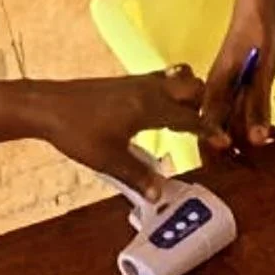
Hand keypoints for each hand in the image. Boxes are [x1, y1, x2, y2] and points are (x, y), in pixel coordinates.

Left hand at [30, 68, 212, 201]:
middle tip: (209, 126)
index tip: (226, 140)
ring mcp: (141, 81)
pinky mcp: (130, 81)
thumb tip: (160, 195)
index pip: (190, 118)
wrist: (49, 106)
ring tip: (192, 116)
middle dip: (206, 105)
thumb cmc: (79, 132)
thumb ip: (137, 176)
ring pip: (180, 79)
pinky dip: (175, 89)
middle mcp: (152, 89)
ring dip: (192, 94)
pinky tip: (165, 108)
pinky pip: (165, 79)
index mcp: (151, 107)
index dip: (209, 130)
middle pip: (194, 88)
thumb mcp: (108, 159)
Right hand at [202, 9, 274, 151]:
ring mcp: (226, 88)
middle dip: (236, 149)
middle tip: (260, 162)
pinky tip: (273, 130)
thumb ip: (258, 105)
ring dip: (250, 136)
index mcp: (214, 89)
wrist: (258, 6)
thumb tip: (257, 139)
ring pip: (232, 122)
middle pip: (218, 130)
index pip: (208, 129)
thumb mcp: (262, 70)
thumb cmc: (257, 32)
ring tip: (274, 143)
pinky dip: (256, 122)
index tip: (239, 162)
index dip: (220, 149)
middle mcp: (215, 92)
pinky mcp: (237, 84)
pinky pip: (241, 110)